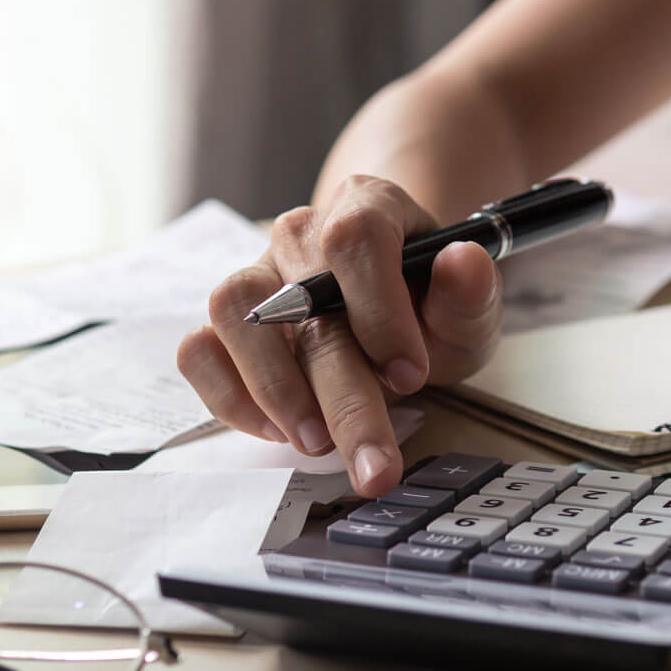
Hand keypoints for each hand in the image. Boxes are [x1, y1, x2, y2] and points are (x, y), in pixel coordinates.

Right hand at [176, 175, 503, 496]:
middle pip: (302, 298)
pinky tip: (278, 430)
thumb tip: (462, 262)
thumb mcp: (467, 308)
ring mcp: (256, 274)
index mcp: (367, 207)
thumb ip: (471, 291)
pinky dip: (230, 397)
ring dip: (275, 389)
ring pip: (234, 313)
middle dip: (344, 396)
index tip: (410, 375)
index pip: (356, 236)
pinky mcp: (225, 322)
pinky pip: (199, 350)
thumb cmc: (427, 307)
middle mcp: (301, 233)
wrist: (392, 314)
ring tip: (317, 442)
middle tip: (375, 464)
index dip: (380, 308)